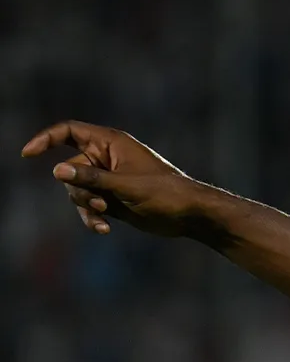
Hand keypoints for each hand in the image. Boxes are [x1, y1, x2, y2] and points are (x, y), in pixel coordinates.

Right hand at [21, 120, 209, 237]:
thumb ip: (91, 178)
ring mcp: (109, 180)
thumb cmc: (165, 193)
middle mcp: (107, 158)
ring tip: (103, 217)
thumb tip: (57, 170)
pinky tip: (104, 230)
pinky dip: (93, 217)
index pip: (69, 132)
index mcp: (110, 143)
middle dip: (77, 188)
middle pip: (70, 168)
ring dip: (85, 206)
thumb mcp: (125, 185)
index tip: (28, 153)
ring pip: (77, 190)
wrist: (190, 215)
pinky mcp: (113, 199)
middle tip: (98, 202)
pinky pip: (90, 206)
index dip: (46, 139)